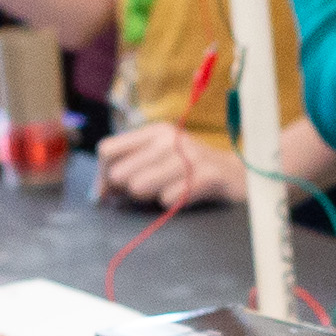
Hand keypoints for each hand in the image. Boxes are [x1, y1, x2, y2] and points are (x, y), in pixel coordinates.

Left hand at [97, 118, 243, 212]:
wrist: (236, 175)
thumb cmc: (190, 170)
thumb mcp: (160, 161)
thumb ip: (130, 170)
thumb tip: (99, 194)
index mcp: (154, 131)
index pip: (108, 149)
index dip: (102, 176)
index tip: (107, 194)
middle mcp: (169, 139)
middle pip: (121, 172)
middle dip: (124, 191)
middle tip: (140, 196)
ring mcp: (189, 156)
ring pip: (140, 185)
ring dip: (147, 197)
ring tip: (162, 194)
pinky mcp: (205, 176)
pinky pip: (168, 198)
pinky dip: (169, 203)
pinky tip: (181, 197)